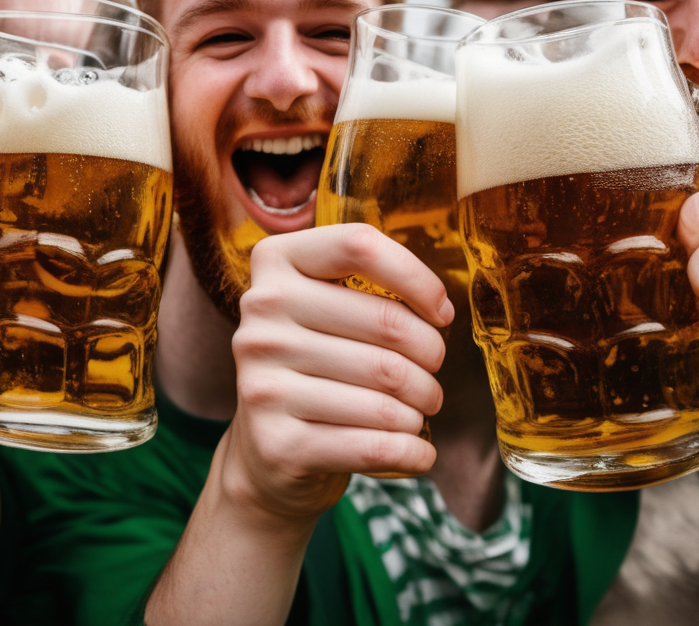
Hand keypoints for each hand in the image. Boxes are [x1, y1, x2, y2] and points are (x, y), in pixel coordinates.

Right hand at [222, 223, 449, 523]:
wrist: (267, 452)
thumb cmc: (315, 370)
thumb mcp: (324, 311)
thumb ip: (367, 288)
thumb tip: (437, 310)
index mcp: (273, 265)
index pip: (358, 246)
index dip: (416, 278)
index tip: (440, 313)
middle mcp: (259, 315)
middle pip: (387, 324)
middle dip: (431, 356)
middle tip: (431, 375)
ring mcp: (262, 380)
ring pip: (387, 392)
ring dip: (420, 409)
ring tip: (416, 413)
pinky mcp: (278, 442)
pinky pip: (377, 444)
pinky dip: (413, 451)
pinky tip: (418, 450)